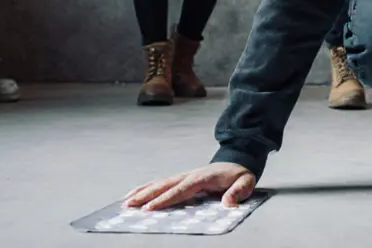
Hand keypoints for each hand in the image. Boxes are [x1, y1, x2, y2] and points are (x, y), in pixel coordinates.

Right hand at [124, 163, 255, 210]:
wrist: (237, 161)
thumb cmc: (239, 175)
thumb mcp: (245, 182)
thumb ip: (237, 192)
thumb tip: (228, 203)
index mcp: (202, 177)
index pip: (181, 189)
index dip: (165, 199)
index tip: (150, 208)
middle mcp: (189, 175)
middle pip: (164, 185)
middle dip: (146, 196)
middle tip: (130, 206)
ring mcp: (183, 175)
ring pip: (159, 183)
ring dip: (142, 192)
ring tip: (126, 202)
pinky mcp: (180, 178)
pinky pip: (161, 183)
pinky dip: (146, 188)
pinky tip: (134, 194)